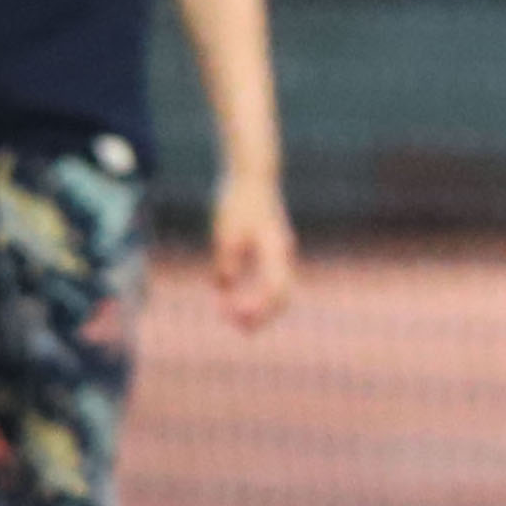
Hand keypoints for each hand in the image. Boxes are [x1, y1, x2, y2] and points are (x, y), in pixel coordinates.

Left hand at [210, 172, 296, 330]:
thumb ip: (225, 263)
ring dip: (259, 304)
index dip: (258, 308)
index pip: (274, 290)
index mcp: (274, 250)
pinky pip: (267, 276)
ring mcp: (279, 250)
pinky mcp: (271, 246)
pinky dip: (254, 290)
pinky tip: (230, 293)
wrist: (252, 175)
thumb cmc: (238, 201)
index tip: (234, 317)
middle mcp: (282, 253)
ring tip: (234, 317)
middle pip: (282, 294)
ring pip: (276, 287)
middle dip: (263, 314)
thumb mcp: (225, 233)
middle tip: (241, 329)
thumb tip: (223, 288)